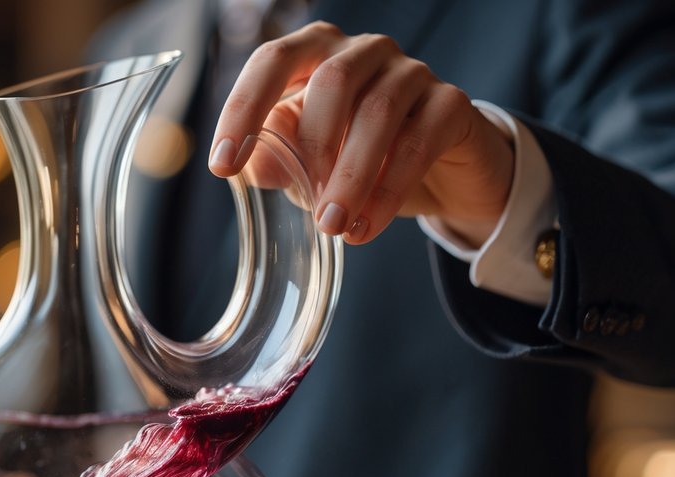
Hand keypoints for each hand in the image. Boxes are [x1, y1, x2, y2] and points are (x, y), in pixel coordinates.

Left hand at [207, 22, 514, 245]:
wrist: (438, 178)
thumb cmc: (356, 160)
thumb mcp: (306, 165)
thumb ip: (276, 161)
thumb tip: (248, 169)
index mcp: (317, 54)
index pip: (272, 60)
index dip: (243, 108)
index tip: (223, 166)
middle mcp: (364, 52)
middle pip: (333, 79)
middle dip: (312, 148)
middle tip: (307, 208)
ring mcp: (412, 71)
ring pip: (379, 111)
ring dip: (352, 176)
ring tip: (334, 227)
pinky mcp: (451, 103)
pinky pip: (420, 141)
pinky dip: (390, 189)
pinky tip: (368, 227)